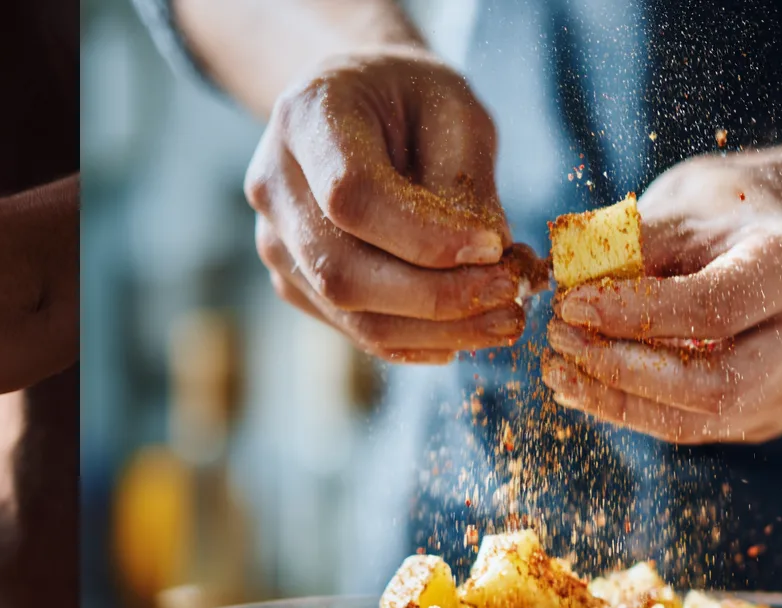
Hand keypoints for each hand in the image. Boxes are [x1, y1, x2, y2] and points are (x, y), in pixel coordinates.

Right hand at [246, 50, 532, 364]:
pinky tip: (464, 331)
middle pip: (342, 272)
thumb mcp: (451, 107)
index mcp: (306, 118)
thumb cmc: (407, 97)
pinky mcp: (294, 283)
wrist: (354, 103)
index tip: (494, 248)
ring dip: (433, 330)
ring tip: (501, 321)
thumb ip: (465, 179)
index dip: (422, 235)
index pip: (351, 196)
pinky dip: (416, 337)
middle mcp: (274, 186)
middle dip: (433, 297)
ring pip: (350, 312)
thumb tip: (489, 261)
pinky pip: (356, 328)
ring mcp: (276, 242)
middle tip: (507, 297)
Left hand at [543, 155, 781, 441]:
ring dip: (614, 400)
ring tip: (558, 370)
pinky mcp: (768, 417)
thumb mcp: (685, 203)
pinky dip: (631, 407)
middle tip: (558, 345)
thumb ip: (631, 246)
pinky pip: (689, 426)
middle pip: (711, 386)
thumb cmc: (728, 212)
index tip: (570, 306)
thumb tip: (562, 287)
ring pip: (693, 422)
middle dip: (621, 372)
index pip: (715, 309)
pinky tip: (587, 384)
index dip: (634, 315)